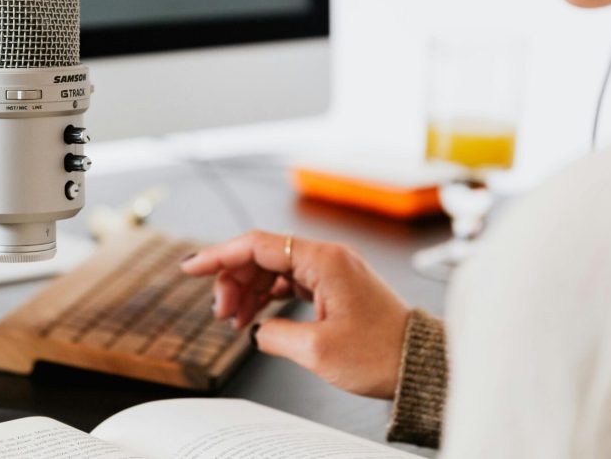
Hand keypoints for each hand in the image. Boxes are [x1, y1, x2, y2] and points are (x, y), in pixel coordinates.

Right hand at [180, 230, 410, 398]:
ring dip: (249, 291)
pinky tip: (256, 316)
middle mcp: (328, 258)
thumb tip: (256, 329)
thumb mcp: (317, 351)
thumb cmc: (383, 354)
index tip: (190, 267)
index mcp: (325, 261)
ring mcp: (332, 271)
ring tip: (235, 321)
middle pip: (263, 255)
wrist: (420, 365)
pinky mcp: (335, 286)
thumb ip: (274, 334)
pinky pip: (290, 281)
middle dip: (233, 281)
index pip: (257, 245)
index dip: (218, 255)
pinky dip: (268, 296)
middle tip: (221, 315)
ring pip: (274, 268)